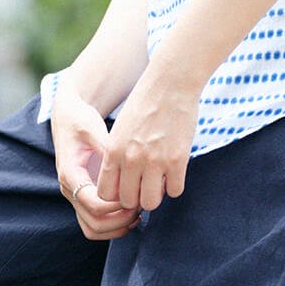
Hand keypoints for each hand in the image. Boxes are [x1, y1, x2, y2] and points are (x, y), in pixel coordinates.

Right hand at [50, 79, 141, 241]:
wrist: (67, 118)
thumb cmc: (81, 121)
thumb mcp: (94, 128)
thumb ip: (108, 147)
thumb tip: (126, 163)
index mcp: (70, 174)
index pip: (93, 203)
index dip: (116, 205)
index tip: (135, 195)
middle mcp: (69, 190)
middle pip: (93, 223)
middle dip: (120, 220)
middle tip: (141, 207)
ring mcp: (75, 197)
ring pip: (92, 229)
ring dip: (116, 228)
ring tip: (138, 215)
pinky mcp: (82, 198)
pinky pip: (94, 224)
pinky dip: (112, 227)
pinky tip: (131, 216)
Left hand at [98, 66, 198, 212]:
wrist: (171, 83)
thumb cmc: (146, 103)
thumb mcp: (121, 129)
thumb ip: (118, 156)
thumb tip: (123, 183)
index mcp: (113, 151)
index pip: (106, 194)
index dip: (117, 195)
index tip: (127, 187)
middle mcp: (131, 159)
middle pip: (128, 201)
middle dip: (137, 197)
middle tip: (145, 185)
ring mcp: (155, 161)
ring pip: (151, 202)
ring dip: (156, 195)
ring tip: (160, 180)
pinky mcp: (178, 160)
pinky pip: (175, 191)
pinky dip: (175, 186)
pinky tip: (175, 172)